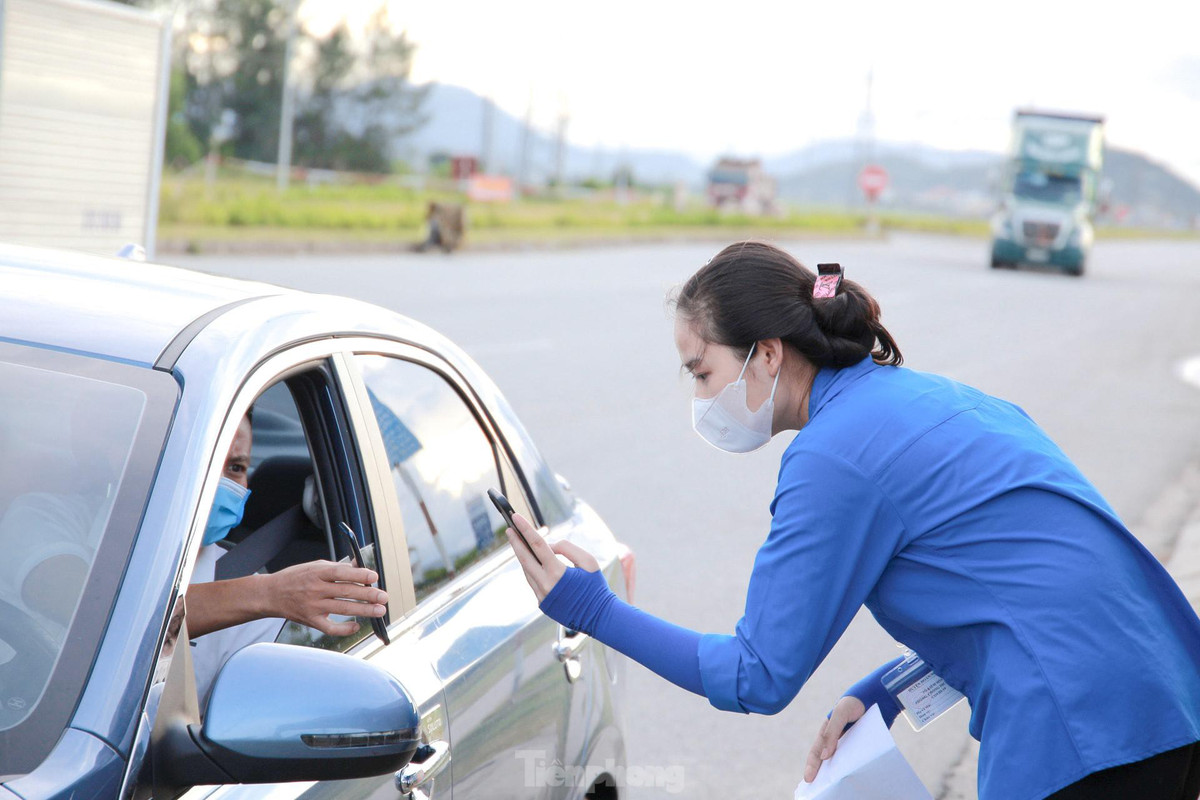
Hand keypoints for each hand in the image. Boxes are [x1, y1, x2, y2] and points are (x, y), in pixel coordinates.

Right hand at [259, 560, 387, 636]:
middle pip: (345, 592)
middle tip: (384, 597)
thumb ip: (338, 567)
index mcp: (316, 572)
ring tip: (380, 610)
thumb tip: (360, 566)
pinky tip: (357, 626)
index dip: (359, 574)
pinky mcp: (310, 620)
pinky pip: (330, 628)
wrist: (271, 594)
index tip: (374, 577)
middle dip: (368, 594)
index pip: (341, 572)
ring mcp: (312, 606)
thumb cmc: (296, 578)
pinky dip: (345, 629)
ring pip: (342, 609)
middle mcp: (315, 589)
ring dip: (363, 610)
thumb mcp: (315, 566)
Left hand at [504, 511, 597, 601]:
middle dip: (515, 542)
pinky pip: (532, 581)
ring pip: (527, 571)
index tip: (515, 517)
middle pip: (524, 558)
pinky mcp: (541, 604)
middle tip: (509, 529)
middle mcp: (545, 585)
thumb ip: (567, 548)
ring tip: (520, 543)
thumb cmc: (596, 587)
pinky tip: (532, 562)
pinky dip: (531, 569)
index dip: (525, 529)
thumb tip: (549, 546)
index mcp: (557, 573)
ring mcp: (541, 596)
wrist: (599, 617)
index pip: (538, 545)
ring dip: (523, 556)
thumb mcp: (588, 561)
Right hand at [803, 695, 865, 782]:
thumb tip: (824, 756)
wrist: (878, 697)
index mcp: (827, 732)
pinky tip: (857, 779)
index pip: (816, 752)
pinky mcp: (864, 746)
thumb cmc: (854, 703)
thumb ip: (832, 733)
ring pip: (843, 762)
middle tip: (820, 789)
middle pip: (827, 760)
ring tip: (838, 788)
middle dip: (822, 774)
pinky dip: (856, 769)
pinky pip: (858, 760)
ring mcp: (851, 744)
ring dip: (840, 774)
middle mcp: (838, 740)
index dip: (811, 765)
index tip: (809, 779)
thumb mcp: (840, 714)